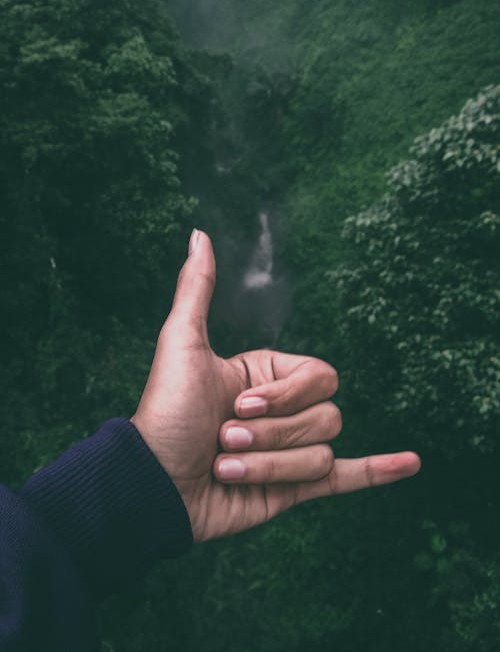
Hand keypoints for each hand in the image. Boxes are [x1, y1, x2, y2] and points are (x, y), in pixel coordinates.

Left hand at [131, 230, 419, 541]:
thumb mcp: (182, 343)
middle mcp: (283, 412)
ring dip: (269, 465)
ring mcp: (290, 451)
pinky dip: (379, 471)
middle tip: (224, 440)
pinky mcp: (293, 489)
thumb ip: (198, 290)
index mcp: (267, 376)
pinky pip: (345, 476)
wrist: (152, 483)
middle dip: (272, 434)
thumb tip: (200, 233)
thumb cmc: (166, 412)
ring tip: (225, 467)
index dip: (286, 396)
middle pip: (325, 417)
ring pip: (320, 453)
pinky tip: (410, 463)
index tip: (238, 405)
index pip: (320, 377)